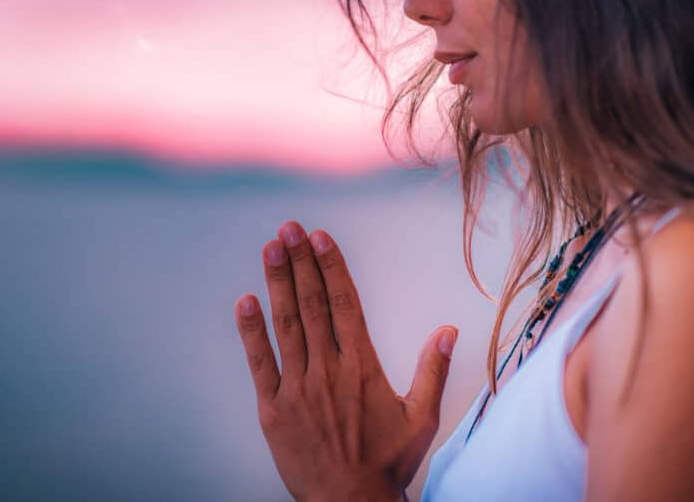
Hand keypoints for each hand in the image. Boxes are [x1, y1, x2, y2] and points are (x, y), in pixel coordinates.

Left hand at [234, 220, 457, 501]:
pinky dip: (252, 332)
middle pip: (312, 304)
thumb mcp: (421, 418)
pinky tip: (246, 302)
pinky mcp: (274, 408)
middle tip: (289, 228)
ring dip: (278, 283)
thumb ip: (432, 371)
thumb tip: (447, 331)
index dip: (331, 267)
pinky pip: (260, 363)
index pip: (344, 303)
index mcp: (361, 367)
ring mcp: (298, 388)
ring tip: (271, 248)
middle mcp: (328, 370)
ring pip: (286, 325)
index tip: (321, 238)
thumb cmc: (386, 463)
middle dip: (300, 262)